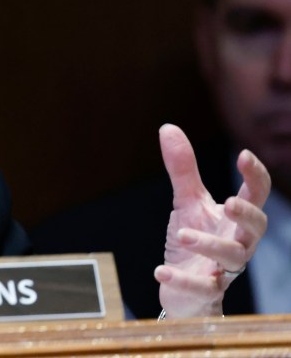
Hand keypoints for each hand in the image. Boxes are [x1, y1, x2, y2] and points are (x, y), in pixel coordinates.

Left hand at [154, 124, 269, 317]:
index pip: (256, 194)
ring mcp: (224, 268)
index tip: (243, 155)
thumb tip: (168, 127)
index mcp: (236, 219)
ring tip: (182, 234)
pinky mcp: (205, 291)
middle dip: (247, 215)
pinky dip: (182, 280)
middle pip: (257, 228)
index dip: (255, 175)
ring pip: (232, 258)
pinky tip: (160, 271)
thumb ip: (183, 169)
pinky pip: (200, 287)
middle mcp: (238, 242)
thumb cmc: (194, 239)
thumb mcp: (187, 202)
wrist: (184, 288)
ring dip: (208, 245)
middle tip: (230, 202)